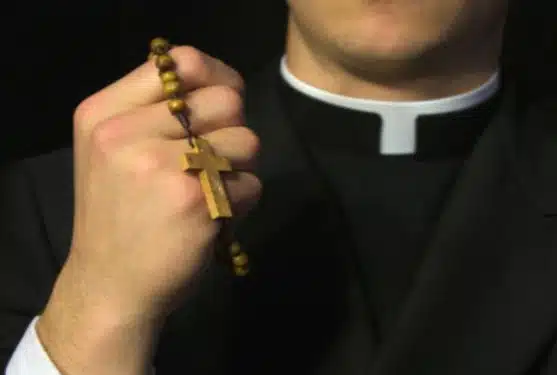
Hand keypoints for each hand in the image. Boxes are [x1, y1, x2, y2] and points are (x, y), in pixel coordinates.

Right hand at [36, 46, 261, 374]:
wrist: (111, 287)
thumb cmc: (120, 215)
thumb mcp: (114, 150)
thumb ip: (156, 112)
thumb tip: (224, 83)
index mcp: (105, 113)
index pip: (182, 61)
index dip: (217, 78)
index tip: (222, 105)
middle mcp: (127, 133)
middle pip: (226, 101)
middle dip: (233, 131)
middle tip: (213, 162)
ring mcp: (161, 166)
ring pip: (247, 142)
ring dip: (241, 170)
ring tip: (210, 193)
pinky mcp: (195, 201)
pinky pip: (251, 184)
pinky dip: (242, 203)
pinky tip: (212, 219)